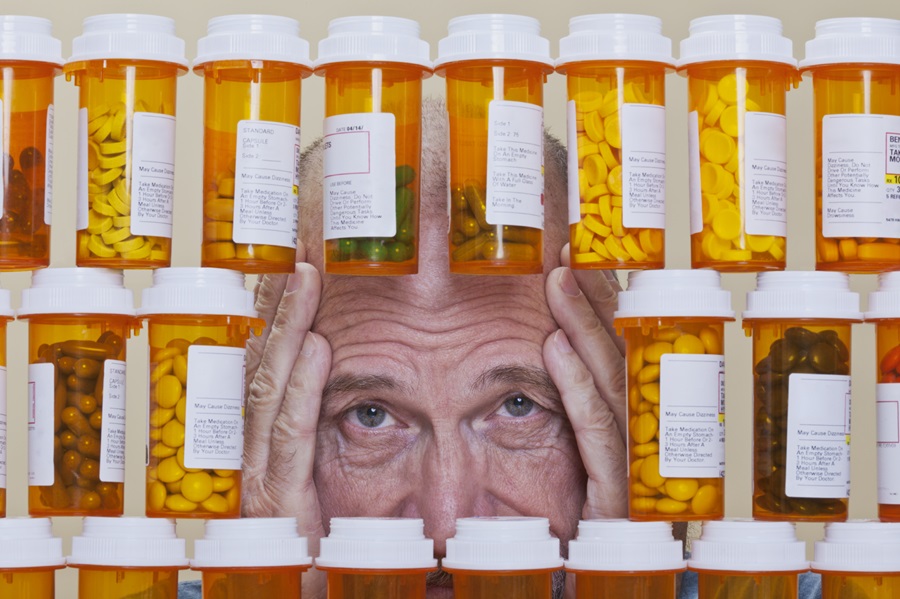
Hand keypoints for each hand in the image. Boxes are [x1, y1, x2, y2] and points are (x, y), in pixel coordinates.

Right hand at [242, 245, 330, 597]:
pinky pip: (289, 434)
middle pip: (267, 367)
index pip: (275, 369)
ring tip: (306, 283)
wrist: (328, 590)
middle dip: (283, 313)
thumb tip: (359, 368)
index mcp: (274, 444)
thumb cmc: (341, 545)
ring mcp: (262, 476)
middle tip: (301, 262)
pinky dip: (302, 388)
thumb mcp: (344, 479)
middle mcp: (262, 453)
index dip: (284, 321)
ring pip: (271, 388)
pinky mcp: (277, 501)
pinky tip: (317, 347)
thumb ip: (347, 429)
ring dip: (290, 331)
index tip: (300, 276)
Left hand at [542, 246, 627, 519]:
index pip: (612, 349)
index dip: (596, 302)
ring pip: (610, 380)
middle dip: (593, 300)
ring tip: (558, 283)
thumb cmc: (569, 521)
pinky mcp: (619, 491)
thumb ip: (558, 406)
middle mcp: (636, 432)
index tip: (573, 257)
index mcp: (625, 419)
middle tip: (569, 252)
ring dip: (583, 327)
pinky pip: (597, 430)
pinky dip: (577, 387)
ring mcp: (633, 459)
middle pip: (616, 354)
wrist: (581, 575)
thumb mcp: (561, 455)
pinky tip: (557, 349)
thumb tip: (534, 343)